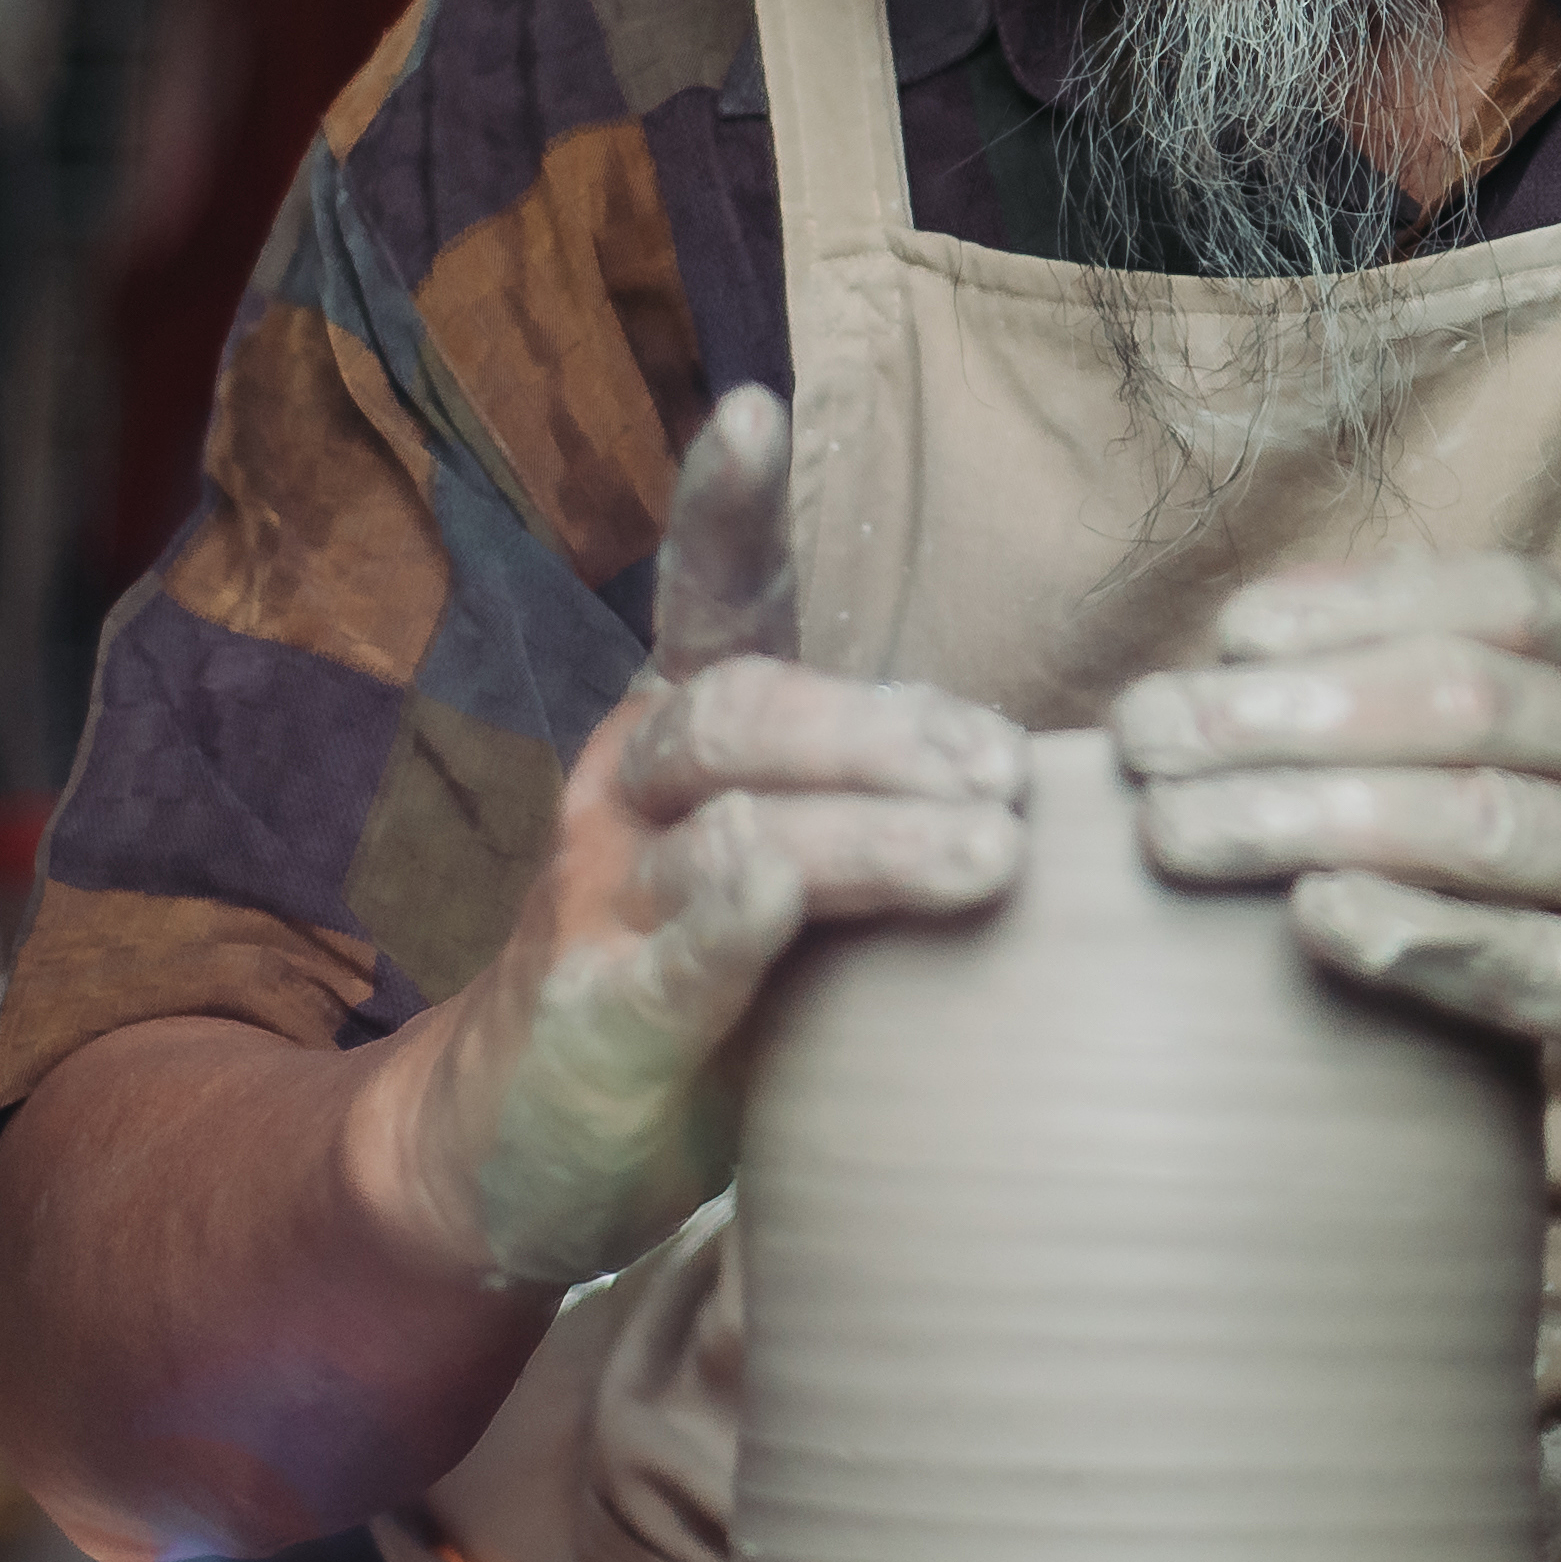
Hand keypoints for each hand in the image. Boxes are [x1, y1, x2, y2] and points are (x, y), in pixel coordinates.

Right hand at [366, 384, 1024, 1290]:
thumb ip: (877, 803)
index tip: (748, 411)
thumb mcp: (779, 869)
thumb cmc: (692, 986)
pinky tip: (776, 897)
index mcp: (680, 735)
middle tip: (1011, 773)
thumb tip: (1052, 767)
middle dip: (888, 728)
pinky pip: (675, 951)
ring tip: (992, 851)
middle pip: (750, 708)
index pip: (707, 603)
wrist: (508, 1150)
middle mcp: (630, 791)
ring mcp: (603, 900)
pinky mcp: (597, 1017)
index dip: (723, 513)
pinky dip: (733, 919)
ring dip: (870, 827)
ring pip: (734, 819)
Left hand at [1111, 554, 1560, 1205]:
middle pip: (1464, 702)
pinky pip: (1540, 967)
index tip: (1231, 632)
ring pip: (1485, 821)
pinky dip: (1419, 940)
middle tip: (1145, 738)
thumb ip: (1530, 722)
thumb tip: (1299, 695)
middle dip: (1287, 710)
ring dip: (1310, 817)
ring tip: (1175, 834)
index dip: (1356, 604)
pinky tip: (1316, 927)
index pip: (1501, 603)